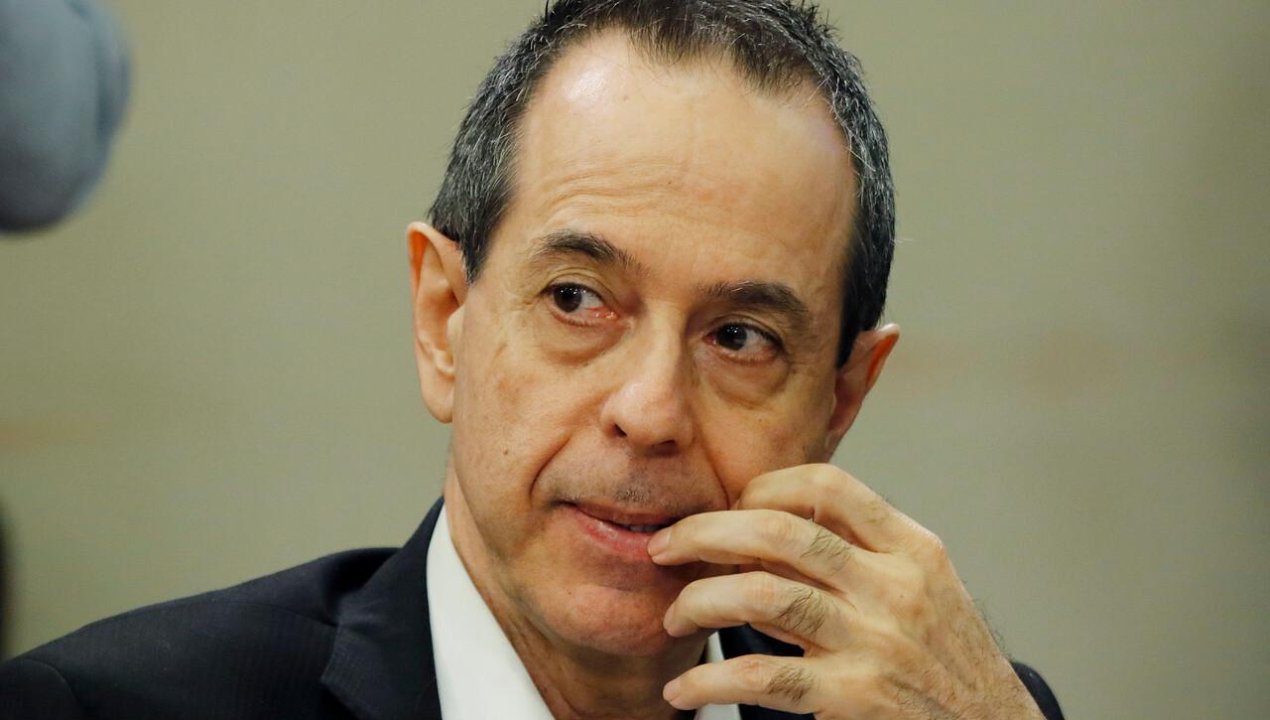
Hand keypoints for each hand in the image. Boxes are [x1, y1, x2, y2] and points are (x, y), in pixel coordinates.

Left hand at [647, 463, 1044, 718]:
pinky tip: (684, 688)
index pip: (828, 484)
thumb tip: (759, 530)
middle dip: (706, 531)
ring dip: (699, 600)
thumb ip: (857, 555)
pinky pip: (763, 676)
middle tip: (665, 547)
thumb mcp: (922, 590)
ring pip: (763, 594)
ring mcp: (877, 641)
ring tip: (673, 615)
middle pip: (781, 530)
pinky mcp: (855, 696)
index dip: (764, 486)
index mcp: (913, 548)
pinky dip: (710, 680)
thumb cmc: (945, 660)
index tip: (730, 506)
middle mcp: (896, 586)